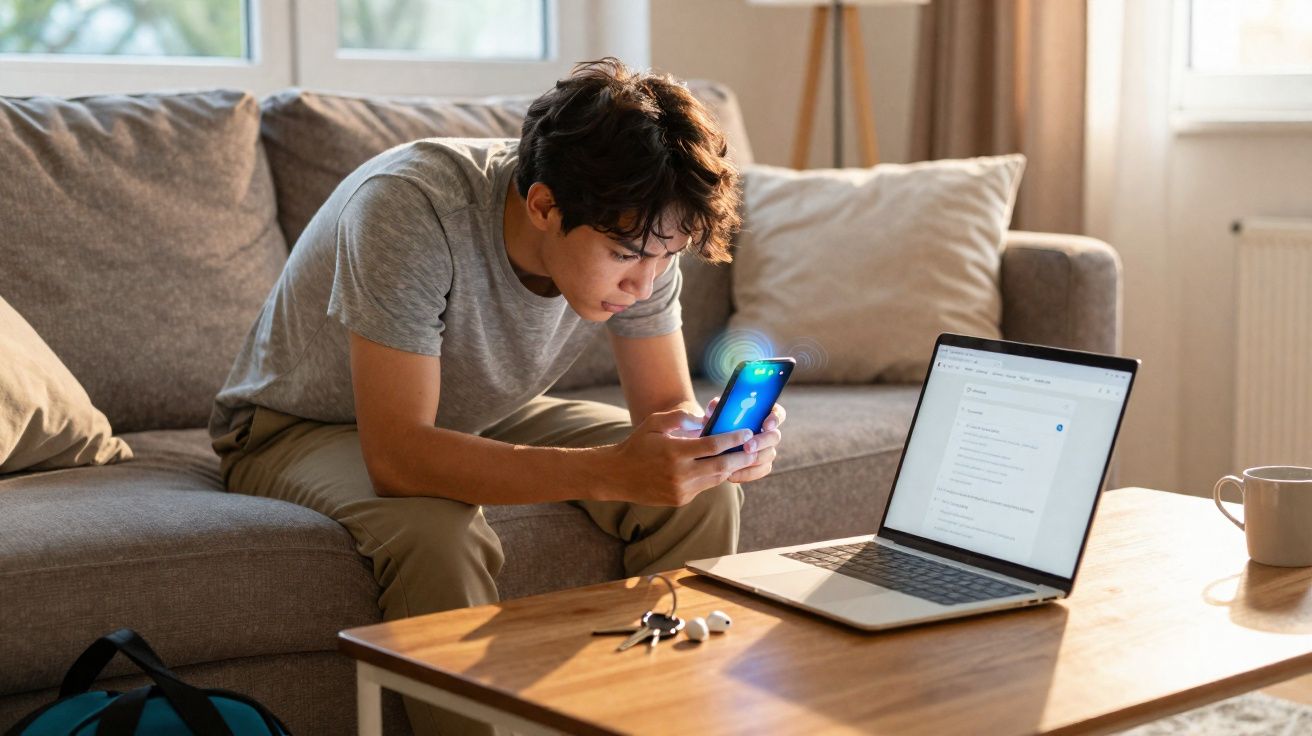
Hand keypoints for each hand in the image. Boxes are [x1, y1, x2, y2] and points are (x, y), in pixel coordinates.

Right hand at [599, 408, 762, 506]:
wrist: (617, 476)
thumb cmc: (638, 444)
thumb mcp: (655, 422)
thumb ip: (681, 417)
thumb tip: (705, 419)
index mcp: (674, 452)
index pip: (712, 446)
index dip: (733, 439)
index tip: (747, 432)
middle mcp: (679, 474)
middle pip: (721, 466)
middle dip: (742, 457)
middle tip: (756, 448)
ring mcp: (681, 490)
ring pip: (715, 479)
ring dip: (731, 468)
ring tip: (745, 457)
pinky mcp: (681, 500)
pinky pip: (704, 486)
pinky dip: (714, 476)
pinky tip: (721, 466)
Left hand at [699, 396, 785, 483]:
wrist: (712, 445)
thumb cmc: (718, 424)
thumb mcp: (715, 415)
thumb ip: (716, 409)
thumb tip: (715, 405)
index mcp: (763, 414)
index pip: (777, 413)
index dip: (775, 418)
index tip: (766, 424)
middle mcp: (768, 432)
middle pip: (775, 436)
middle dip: (762, 442)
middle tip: (747, 447)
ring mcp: (767, 449)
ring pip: (769, 455)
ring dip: (755, 459)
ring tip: (736, 463)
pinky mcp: (762, 464)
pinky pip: (762, 470)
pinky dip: (748, 473)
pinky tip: (732, 475)